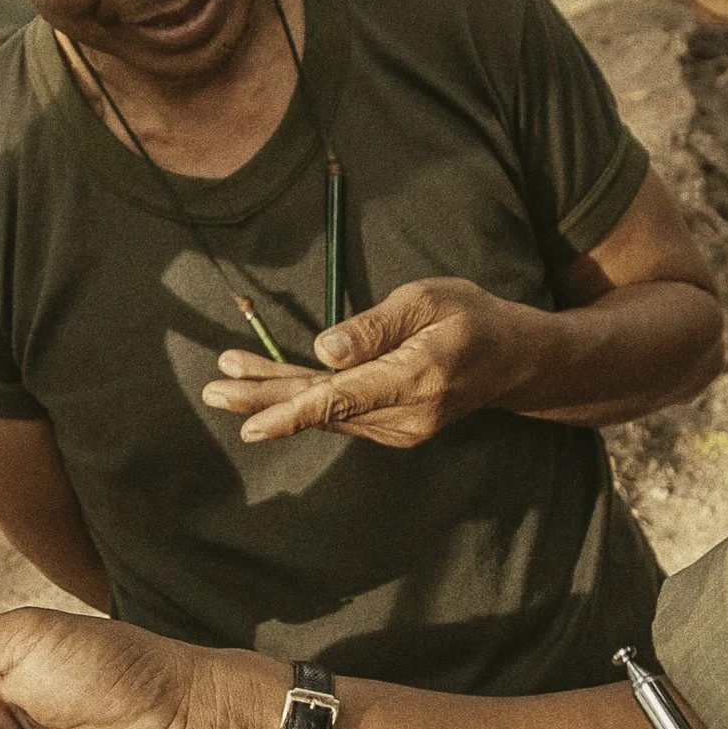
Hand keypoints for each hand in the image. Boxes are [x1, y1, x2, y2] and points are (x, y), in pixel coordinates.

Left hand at [201, 277, 544, 446]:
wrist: (514, 360)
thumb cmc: (472, 317)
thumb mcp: (428, 299)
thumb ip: (375, 326)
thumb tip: (323, 349)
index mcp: (417, 378)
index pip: (342, 399)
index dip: (291, 411)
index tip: (250, 425)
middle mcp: (406, 415)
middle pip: (323, 410)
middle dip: (264, 400)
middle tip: (213, 390)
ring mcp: (400, 428)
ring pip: (326, 413)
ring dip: (275, 396)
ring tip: (227, 378)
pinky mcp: (392, 429)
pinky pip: (339, 413)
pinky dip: (302, 400)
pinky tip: (266, 385)